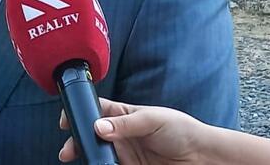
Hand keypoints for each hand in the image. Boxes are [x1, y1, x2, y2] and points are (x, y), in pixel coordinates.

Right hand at [58, 98, 204, 163]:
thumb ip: (125, 123)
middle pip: (90, 136)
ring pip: (98, 155)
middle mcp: (120, 134)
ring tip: (81, 160)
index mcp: (123, 115)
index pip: (95, 110)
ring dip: (88, 158)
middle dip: (76, 143)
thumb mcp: (152, 120)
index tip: (66, 123)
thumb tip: (98, 127)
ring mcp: (124, 154)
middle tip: (68, 152)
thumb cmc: (181, 130)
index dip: (79, 114)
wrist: (203, 157)